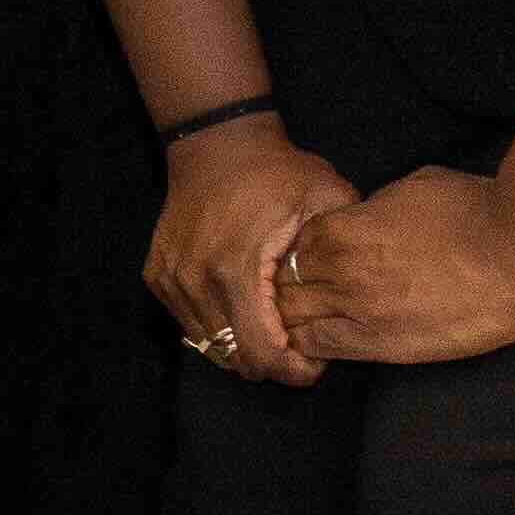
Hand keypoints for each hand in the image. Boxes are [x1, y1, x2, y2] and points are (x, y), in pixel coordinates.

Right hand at [145, 116, 355, 387]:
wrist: (217, 144)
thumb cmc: (278, 172)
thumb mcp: (327, 199)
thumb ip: (342, 250)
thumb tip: (356, 298)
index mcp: (236, 268)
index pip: (262, 353)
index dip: (294, 370)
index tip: (316, 359)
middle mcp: (196, 281)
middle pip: (235, 359)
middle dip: (272, 362)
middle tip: (299, 344)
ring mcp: (172, 280)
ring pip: (210, 346)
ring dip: (243, 346)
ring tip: (272, 325)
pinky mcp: (158, 277)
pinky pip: (191, 324)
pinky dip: (220, 327)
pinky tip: (243, 307)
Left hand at [270, 165, 514, 373]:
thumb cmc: (477, 211)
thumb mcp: (413, 189)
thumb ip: (375, 209)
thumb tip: (366, 217)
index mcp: (342, 228)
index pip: (293, 244)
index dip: (300, 252)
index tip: (312, 259)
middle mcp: (338, 270)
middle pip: (283, 284)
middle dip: (287, 287)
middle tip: (303, 293)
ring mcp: (357, 310)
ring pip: (292, 320)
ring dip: (295, 318)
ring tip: (308, 320)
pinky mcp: (381, 345)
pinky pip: (323, 348)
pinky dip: (314, 345)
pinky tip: (322, 342)